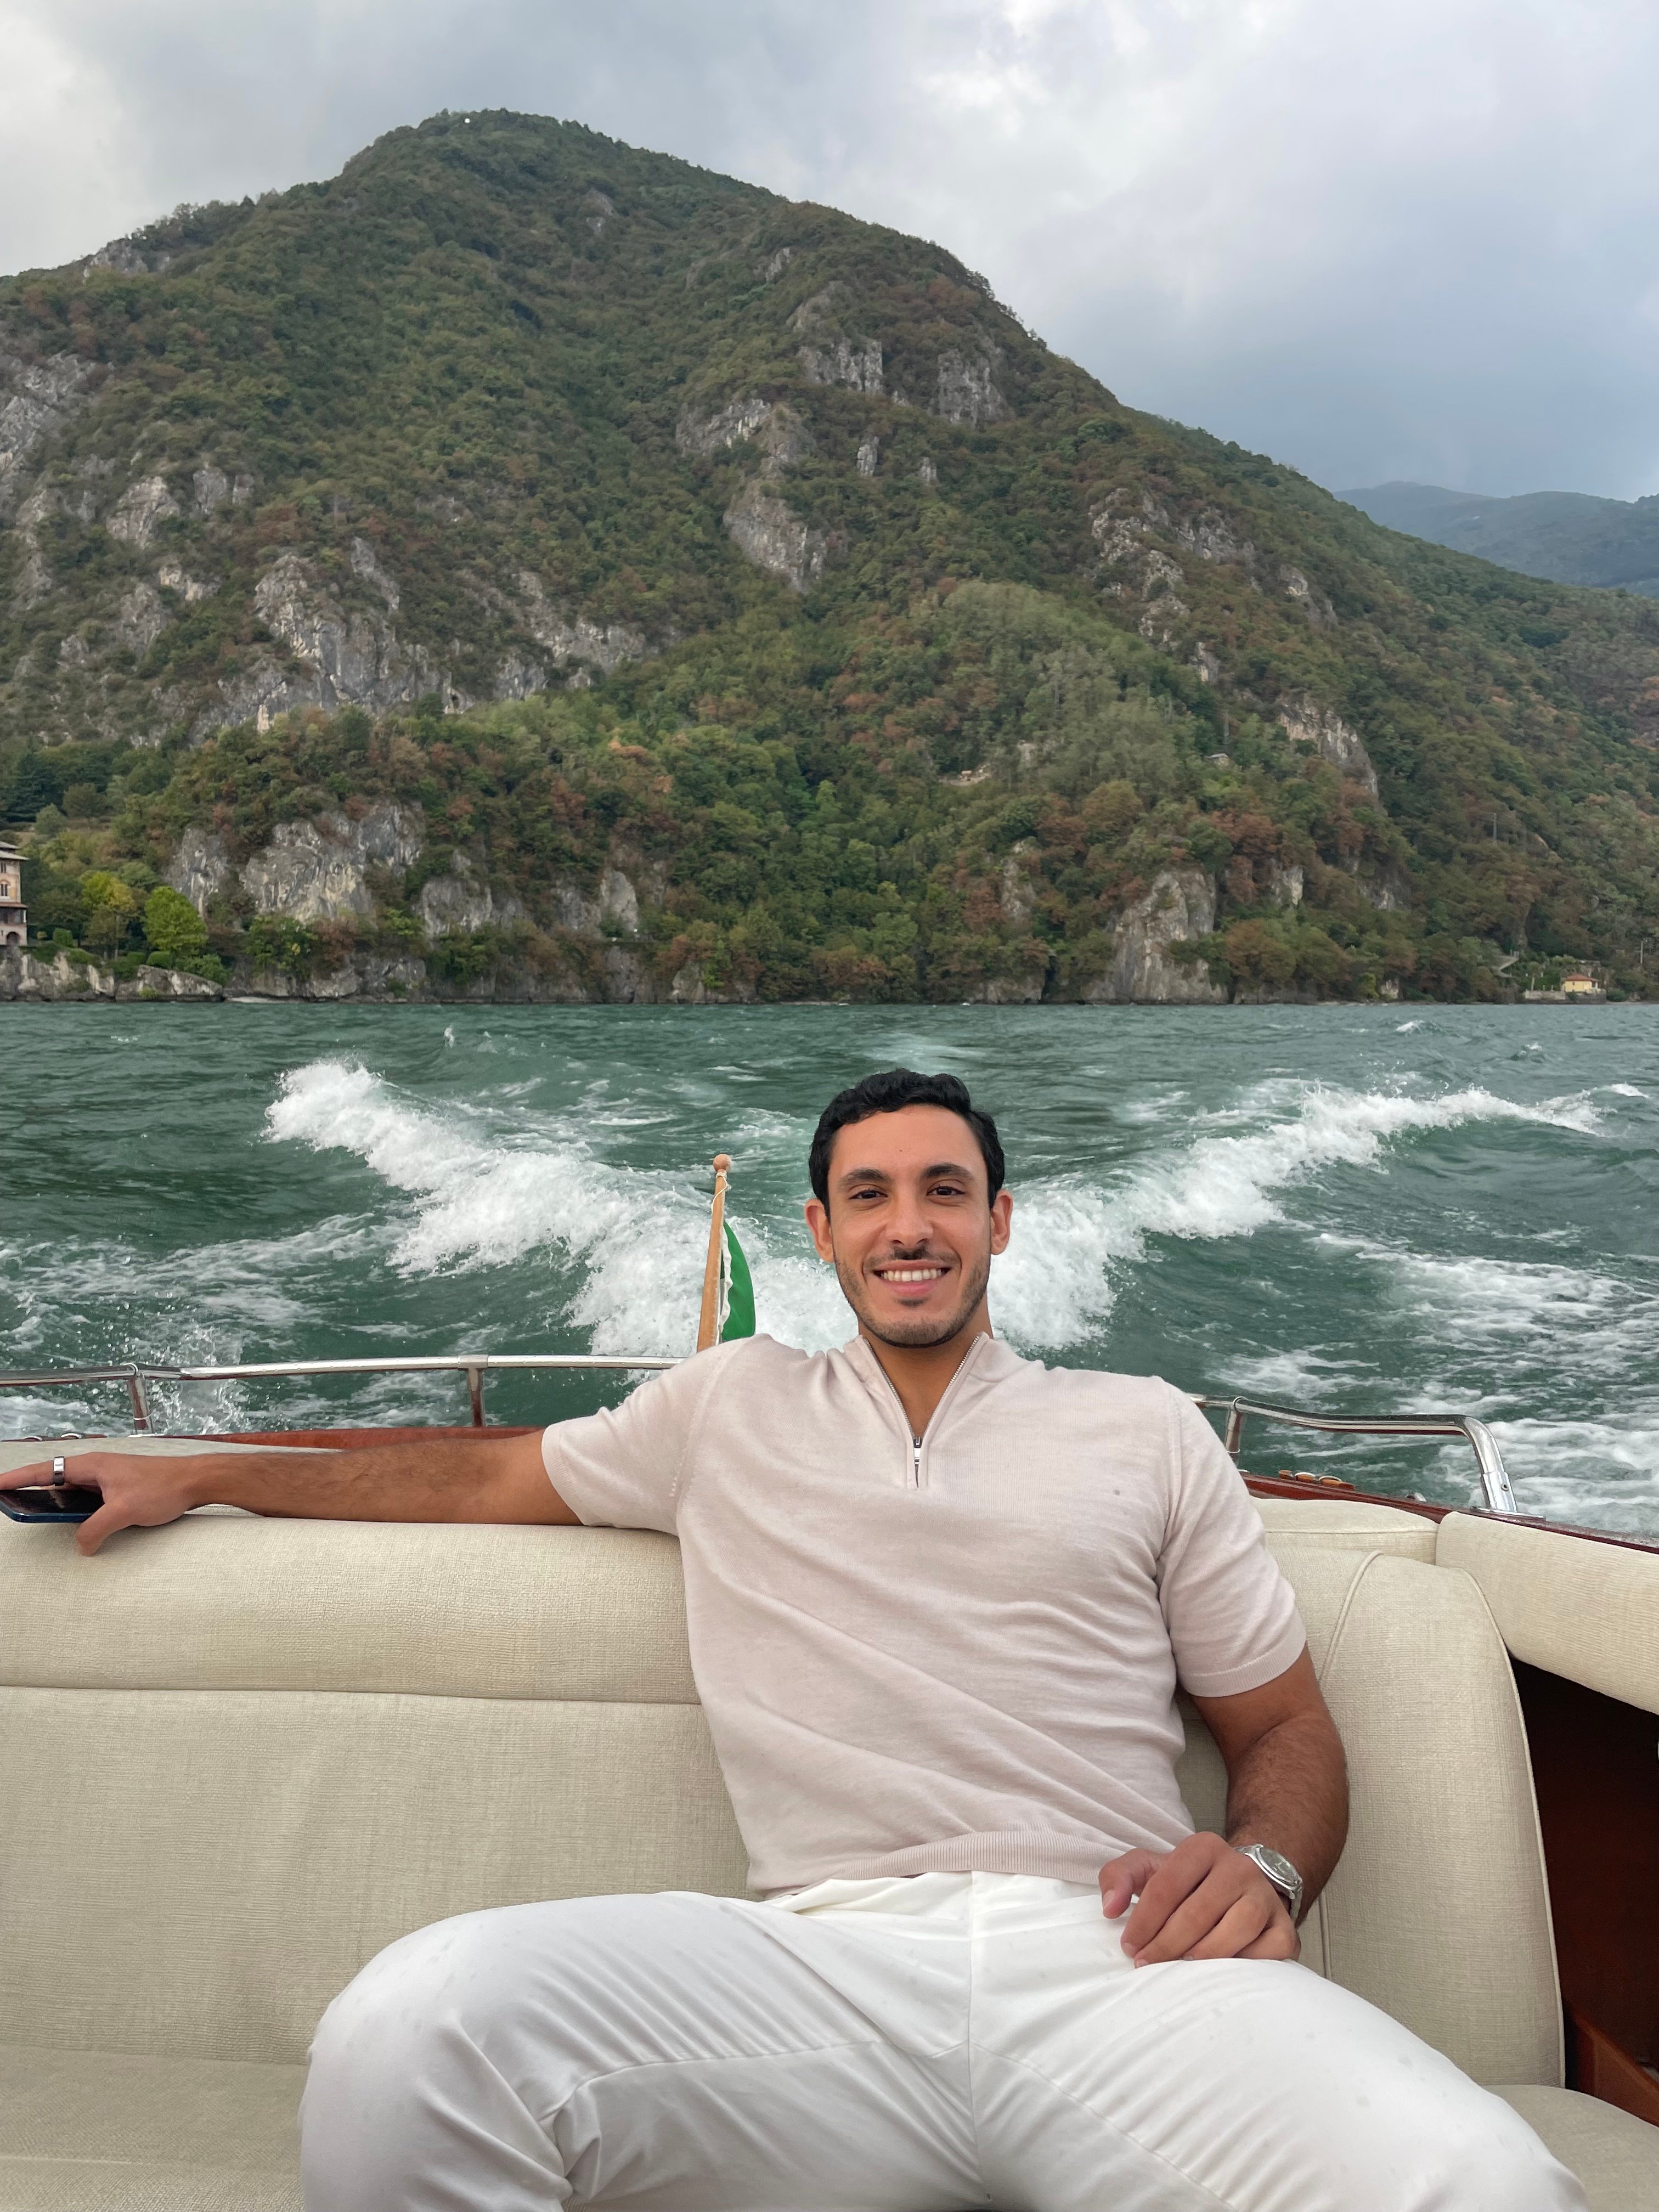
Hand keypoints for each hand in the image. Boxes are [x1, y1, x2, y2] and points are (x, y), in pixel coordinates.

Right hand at [3, 1451, 200, 1555]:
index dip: (18, 1478)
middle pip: (54, 1478)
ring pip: (70, 1489)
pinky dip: (72, 1505)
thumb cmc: (164, 1487)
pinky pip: (85, 1497)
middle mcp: (96, 1468)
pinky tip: (68, 1518)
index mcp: (92, 1466)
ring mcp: (107, 1478)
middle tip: (7, 1497)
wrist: (195, 1482)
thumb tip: (80, 1545)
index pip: (46, 1471)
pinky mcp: (117, 1489)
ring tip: (30, 1509)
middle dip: (28, 1487)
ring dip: (51, 1497)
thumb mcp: (123, 1512)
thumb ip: (95, 1529)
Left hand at [1098, 1831, 1299, 1965]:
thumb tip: (1110, 1908)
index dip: (1143, 1921)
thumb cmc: (1188, 1884)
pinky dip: (1244, 1966)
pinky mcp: (1285, 1928)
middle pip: (1198, 1911)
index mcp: (1203, 1847)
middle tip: (1146, 1966)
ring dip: (1203, 1956)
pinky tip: (1221, 1975)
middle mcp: (1239, 1867)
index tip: (1129, 1947)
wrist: (1241, 1887)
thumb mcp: (1150, 1869)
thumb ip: (1120, 1876)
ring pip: (1236, 1930)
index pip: (1167, 1885)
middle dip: (1166, 1945)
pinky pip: (1268, 1952)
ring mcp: (1266, 1897)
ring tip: (1179, 1972)